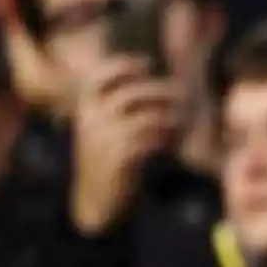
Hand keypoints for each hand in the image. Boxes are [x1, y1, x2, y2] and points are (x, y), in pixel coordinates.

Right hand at [70, 55, 177, 233]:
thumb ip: (114, 112)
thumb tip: (150, 87)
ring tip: (183, 120)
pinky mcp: (122, 158)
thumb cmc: (104, 165)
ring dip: (170, 116)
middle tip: (183, 93)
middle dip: (160, 90)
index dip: (122, 66)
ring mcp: (106, 139)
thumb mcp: (100, 133)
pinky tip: (174, 141)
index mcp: (84, 111)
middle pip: (132, 94)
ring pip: (147, 117)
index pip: (98, 78)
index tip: (147, 64)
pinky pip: (151, 139)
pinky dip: (167, 136)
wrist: (96, 202)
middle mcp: (92, 121)